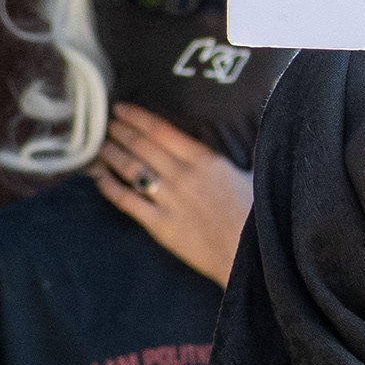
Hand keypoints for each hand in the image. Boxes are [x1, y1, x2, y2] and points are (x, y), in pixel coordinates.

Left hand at [94, 105, 252, 284]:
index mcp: (205, 160)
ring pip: (131, 170)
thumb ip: (252, 150)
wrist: (251, 256)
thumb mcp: (255, 175)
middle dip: (120, 132)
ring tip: (99, 147)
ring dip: (112, 155)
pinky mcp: (161, 226)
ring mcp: (170, 201)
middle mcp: (183, 176)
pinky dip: (110, 188)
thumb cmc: (256, 217)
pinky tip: (99, 179)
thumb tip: (264, 129)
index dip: (137, 117)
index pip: (162, 130)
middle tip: (104, 124)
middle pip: (142, 146)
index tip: (121, 109)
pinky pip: (128, 202)